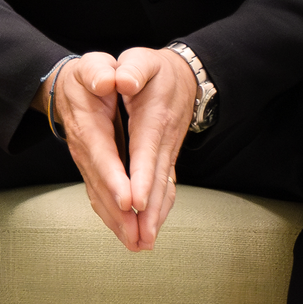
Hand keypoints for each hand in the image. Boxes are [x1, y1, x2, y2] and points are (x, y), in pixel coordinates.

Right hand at [40, 52, 139, 250]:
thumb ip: (100, 72)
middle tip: (139, 238)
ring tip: (139, 245)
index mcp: (87, 122)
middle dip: (118, 214)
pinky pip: (102, 198)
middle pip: (100, 185)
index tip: (129, 201)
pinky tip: (130, 235)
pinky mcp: (95, 171)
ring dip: (118, 223)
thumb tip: (110, 82)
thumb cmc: (89, 74)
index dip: (114, 178)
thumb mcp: (94, 65)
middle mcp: (85, 148)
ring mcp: (88, 163)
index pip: (101, 154)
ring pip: (101, 197)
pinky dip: (115, 219)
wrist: (70, 85)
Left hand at [113, 46, 196, 251]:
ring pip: (160, 189)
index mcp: (153, 117)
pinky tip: (144, 229)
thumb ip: (132, 69)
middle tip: (139, 239)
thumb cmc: (154, 69)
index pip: (145, 151)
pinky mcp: (163, 161)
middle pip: (155, 180)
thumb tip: (118, 81)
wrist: (183, 76)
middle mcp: (162, 141)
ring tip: (141, 244)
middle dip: (148, 211)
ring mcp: (165, 154)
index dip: (140, 177)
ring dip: (153, 217)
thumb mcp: (142, 59)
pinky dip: (155, 210)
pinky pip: (161, 189)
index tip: (134, 202)